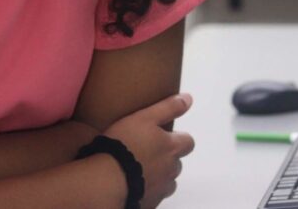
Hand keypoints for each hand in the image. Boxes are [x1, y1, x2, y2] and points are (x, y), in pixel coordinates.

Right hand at [101, 93, 195, 207]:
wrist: (108, 178)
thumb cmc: (123, 143)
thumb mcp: (144, 117)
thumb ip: (168, 107)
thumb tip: (189, 98)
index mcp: (171, 147)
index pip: (188, 142)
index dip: (179, 138)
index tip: (165, 136)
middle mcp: (170, 168)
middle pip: (177, 162)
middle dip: (168, 157)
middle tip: (148, 150)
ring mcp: (161, 187)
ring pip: (168, 180)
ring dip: (159, 174)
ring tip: (139, 167)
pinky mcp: (150, 201)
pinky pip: (155, 194)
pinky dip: (148, 188)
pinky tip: (133, 181)